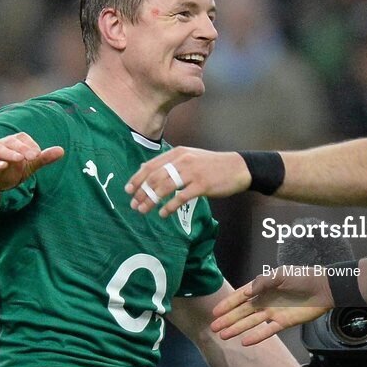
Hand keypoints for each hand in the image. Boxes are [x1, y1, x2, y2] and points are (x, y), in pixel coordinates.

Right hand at [0, 132, 63, 205]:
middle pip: (10, 141)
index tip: (39, 154)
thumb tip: (62, 150)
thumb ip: (42, 159)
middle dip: (23, 148)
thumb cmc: (5, 173)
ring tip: (21, 159)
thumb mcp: (26, 168)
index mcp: (10, 144)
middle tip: (35, 156)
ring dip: (10, 153)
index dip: (31, 144)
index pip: (21, 137)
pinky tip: (3, 166)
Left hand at [125, 147, 250, 216]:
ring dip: (151, 201)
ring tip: (144, 211)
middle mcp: (183, 160)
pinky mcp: (202, 185)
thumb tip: (150, 173)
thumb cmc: (212, 165)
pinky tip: (163, 214)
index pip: (151, 166)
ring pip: (164, 187)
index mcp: (178, 153)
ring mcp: (192, 172)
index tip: (128, 190)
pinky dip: (169, 206)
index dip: (137, 178)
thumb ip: (172, 163)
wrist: (237, 167)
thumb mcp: (191, 157)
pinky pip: (180, 197)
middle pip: (155, 177)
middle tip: (134, 205)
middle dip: (141, 192)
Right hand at [210, 270, 333, 345]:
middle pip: (243, 312)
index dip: (228, 304)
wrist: (323, 288)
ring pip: (251, 323)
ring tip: (224, 336)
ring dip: (237, 329)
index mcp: (262, 287)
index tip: (215, 312)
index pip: (241, 297)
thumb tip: (246, 293)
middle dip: (228, 319)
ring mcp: (273, 312)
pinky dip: (257, 336)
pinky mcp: (283, 322)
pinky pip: (267, 331)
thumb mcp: (281, 275)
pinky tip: (245, 341)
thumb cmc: (302, 277)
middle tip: (214, 328)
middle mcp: (265, 301)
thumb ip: (263, 282)